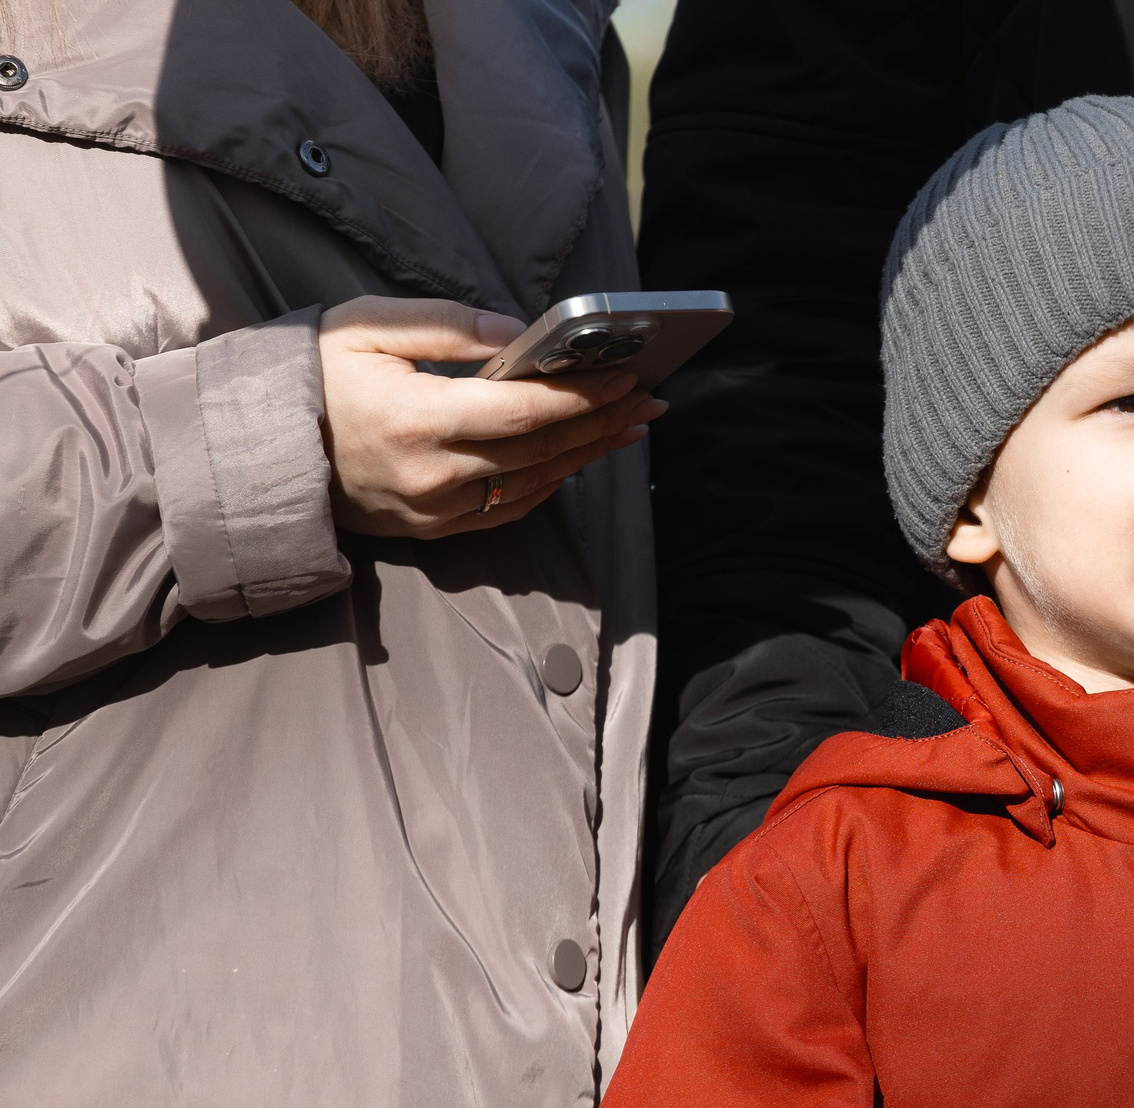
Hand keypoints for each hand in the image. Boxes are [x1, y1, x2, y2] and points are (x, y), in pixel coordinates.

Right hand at [317, 295, 667, 537]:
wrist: (255, 450)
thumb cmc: (308, 376)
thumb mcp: (365, 327)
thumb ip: (445, 324)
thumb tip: (518, 331)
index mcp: (414, 419)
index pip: (522, 411)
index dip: (582, 395)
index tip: (627, 374)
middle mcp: (430, 475)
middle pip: (540, 450)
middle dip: (602, 422)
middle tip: (650, 397)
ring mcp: (433, 510)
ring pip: (533, 484)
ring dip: (588, 454)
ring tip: (630, 424)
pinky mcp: (432, 530)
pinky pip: (508, 509)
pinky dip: (549, 481)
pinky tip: (578, 456)